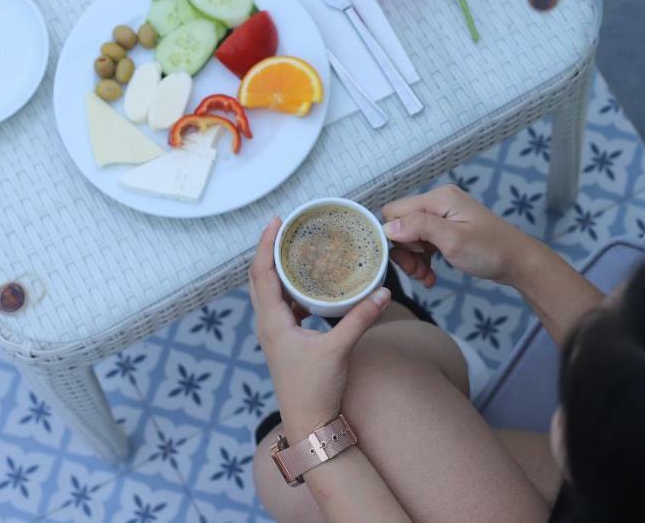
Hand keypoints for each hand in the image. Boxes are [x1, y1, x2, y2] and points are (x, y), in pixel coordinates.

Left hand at [247, 217, 391, 435]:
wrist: (308, 424)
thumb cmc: (315, 390)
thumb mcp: (339, 349)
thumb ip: (360, 318)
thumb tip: (384, 291)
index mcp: (272, 322)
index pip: (262, 273)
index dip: (266, 244)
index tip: (277, 221)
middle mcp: (267, 325)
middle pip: (260, 277)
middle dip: (269, 249)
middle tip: (286, 227)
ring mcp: (274, 334)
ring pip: (269, 291)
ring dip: (278, 268)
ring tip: (297, 249)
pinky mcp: (284, 341)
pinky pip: (281, 305)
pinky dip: (290, 288)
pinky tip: (309, 285)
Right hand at [382, 185, 534, 287]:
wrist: (518, 262)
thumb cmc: (490, 250)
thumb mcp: (453, 240)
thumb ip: (420, 228)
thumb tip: (388, 227)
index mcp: (439, 198)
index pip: (395, 211)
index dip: (393, 236)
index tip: (407, 257)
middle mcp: (439, 202)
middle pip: (402, 224)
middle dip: (404, 251)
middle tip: (416, 272)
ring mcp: (444, 216)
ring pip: (411, 236)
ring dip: (414, 259)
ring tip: (425, 277)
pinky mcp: (448, 229)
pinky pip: (424, 242)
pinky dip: (424, 259)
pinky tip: (430, 276)